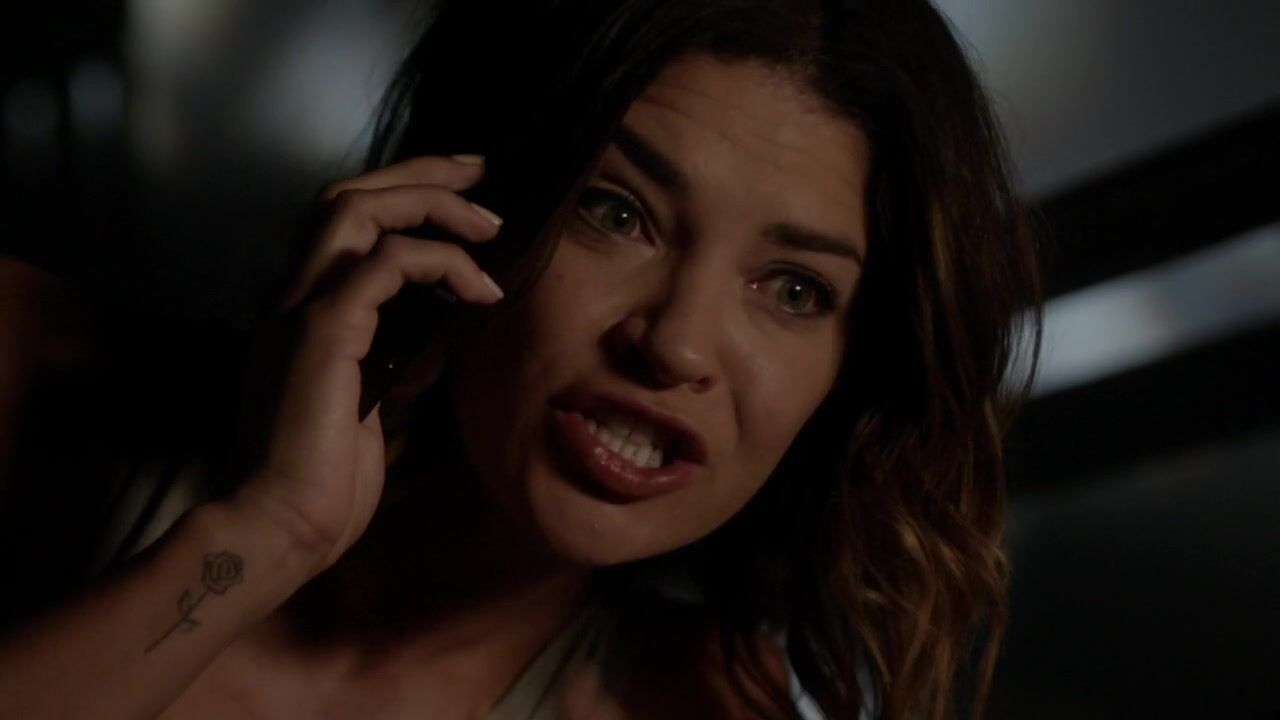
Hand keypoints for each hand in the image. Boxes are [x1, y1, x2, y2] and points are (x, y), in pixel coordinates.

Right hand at [233, 155, 504, 572]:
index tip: (463, 190)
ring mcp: (302, 311)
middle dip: (421, 175)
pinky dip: (439, 264)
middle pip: (348, 196)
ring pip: (356, 212)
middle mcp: (294, 298)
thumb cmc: (323, 481)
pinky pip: (383, 266)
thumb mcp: (369, 406)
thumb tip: (437, 341)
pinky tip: (479, 289)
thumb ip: (391, 362)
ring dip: (429, 205)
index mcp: (304, 312)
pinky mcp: (322, 334)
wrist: (281, 527)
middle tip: (480, 173)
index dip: (403, 192)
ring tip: (488, 226)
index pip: (346, 222)